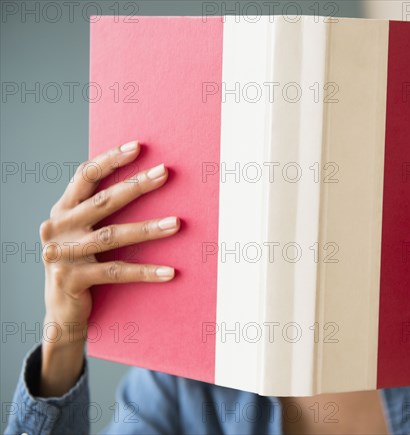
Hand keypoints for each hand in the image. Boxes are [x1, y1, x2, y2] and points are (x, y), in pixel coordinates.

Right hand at [39, 140, 179, 396]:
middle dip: (136, 186)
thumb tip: (142, 181)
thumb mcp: (83, 233)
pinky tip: (170, 272)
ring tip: (177, 223)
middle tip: (164, 173)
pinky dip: (145, 272)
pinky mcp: (72, 279)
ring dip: (148, 229)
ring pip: (113, 236)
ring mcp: (63, 254)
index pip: (85, 176)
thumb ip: (99, 210)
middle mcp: (58, 228)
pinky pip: (116, 272)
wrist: (62, 312)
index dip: (110, 160)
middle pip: (103, 202)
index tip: (137, 147)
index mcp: (62, 210)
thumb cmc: (82, 264)